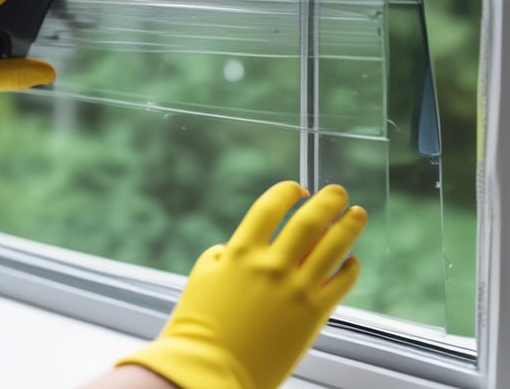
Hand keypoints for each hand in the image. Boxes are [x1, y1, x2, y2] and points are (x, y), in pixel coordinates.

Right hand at [117, 181, 367, 388]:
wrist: (211, 369)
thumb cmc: (198, 325)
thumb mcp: (202, 277)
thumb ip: (223, 255)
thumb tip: (240, 249)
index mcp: (241, 252)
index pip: (271, 207)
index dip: (287, 192)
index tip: (297, 189)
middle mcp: (271, 265)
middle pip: (309, 221)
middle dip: (328, 201)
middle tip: (338, 192)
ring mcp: (295, 290)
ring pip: (333, 247)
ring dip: (349, 226)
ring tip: (358, 213)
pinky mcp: (313, 315)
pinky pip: (340, 283)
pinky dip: (350, 268)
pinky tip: (351, 261)